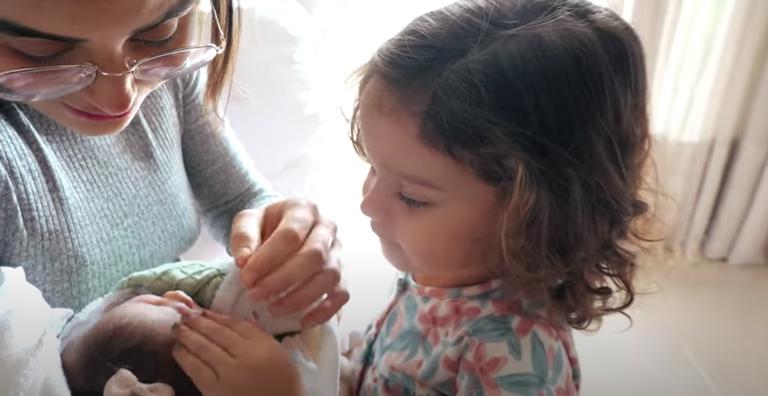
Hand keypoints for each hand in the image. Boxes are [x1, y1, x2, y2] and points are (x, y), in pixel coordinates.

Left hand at [172, 310, 302, 395]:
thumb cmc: (283, 386)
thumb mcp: (281, 357)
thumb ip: (261, 337)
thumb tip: (238, 321)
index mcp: (264, 346)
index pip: (237, 325)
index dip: (217, 316)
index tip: (204, 310)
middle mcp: (246, 356)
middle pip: (218, 334)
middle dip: (198, 322)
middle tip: (184, 314)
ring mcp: (230, 373)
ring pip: (204, 348)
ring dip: (188, 336)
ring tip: (177, 328)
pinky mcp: (216, 390)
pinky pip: (197, 370)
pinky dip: (185, 357)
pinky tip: (178, 349)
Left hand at [229, 199, 349, 327]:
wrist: (277, 230)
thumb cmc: (264, 226)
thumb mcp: (247, 221)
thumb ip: (243, 237)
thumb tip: (244, 261)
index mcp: (303, 209)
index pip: (291, 235)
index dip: (267, 259)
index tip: (246, 278)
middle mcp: (327, 228)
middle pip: (314, 256)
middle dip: (283, 280)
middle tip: (256, 296)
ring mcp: (337, 252)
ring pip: (330, 276)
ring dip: (301, 297)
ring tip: (273, 309)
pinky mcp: (341, 274)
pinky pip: (341, 294)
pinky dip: (324, 311)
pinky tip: (302, 322)